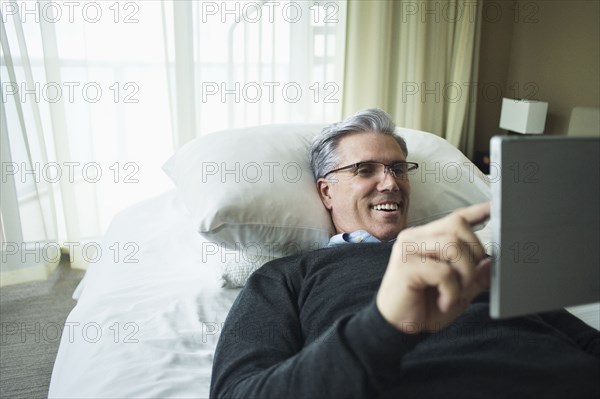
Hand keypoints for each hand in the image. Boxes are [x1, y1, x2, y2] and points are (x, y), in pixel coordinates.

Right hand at [376, 202, 490, 333]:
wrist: (398, 328)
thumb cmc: (424, 307)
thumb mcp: (458, 292)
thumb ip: (474, 276)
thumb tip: (490, 263)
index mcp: (426, 239)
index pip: (454, 218)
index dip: (476, 212)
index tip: (493, 207)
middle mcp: (415, 238)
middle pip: (458, 227)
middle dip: (474, 254)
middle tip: (467, 282)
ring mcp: (408, 249)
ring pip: (453, 246)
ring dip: (464, 274)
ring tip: (455, 293)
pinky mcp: (405, 266)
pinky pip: (443, 271)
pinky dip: (451, 291)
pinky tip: (443, 302)